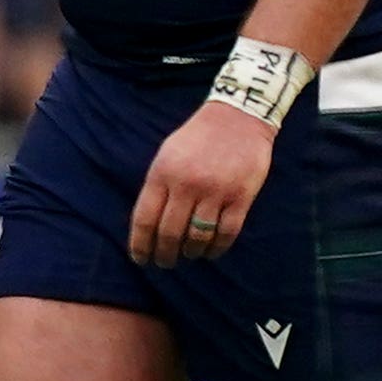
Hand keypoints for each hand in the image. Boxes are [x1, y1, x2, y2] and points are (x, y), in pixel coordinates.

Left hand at [129, 98, 275, 267]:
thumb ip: (157, 186)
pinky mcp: (241, 197)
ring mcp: (215, 192)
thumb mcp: (166, 155)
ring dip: (191, 253)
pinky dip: (217, 248)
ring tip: (188, 256)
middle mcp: (186, 185)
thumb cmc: (197, 138)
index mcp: (162, 174)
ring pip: (198, 237)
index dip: (140, 244)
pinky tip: (211, 252)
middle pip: (170, 233)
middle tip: (165, 262)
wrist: (238, 118)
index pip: (145, 219)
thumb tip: (147, 224)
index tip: (141, 259)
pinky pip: (226, 233)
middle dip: (164, 254)